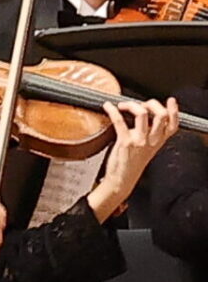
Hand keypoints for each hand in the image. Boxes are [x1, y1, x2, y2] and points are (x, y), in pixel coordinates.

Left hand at [86, 97, 182, 218]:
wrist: (121, 180)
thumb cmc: (130, 164)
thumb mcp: (146, 149)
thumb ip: (150, 134)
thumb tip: (143, 116)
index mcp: (158, 141)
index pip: (173, 124)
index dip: (174, 110)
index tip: (170, 101)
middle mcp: (152, 140)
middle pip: (161, 114)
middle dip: (150, 103)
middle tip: (139, 104)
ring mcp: (139, 141)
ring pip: (142, 114)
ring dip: (132, 105)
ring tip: (122, 105)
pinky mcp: (125, 142)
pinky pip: (119, 121)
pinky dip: (112, 111)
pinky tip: (108, 107)